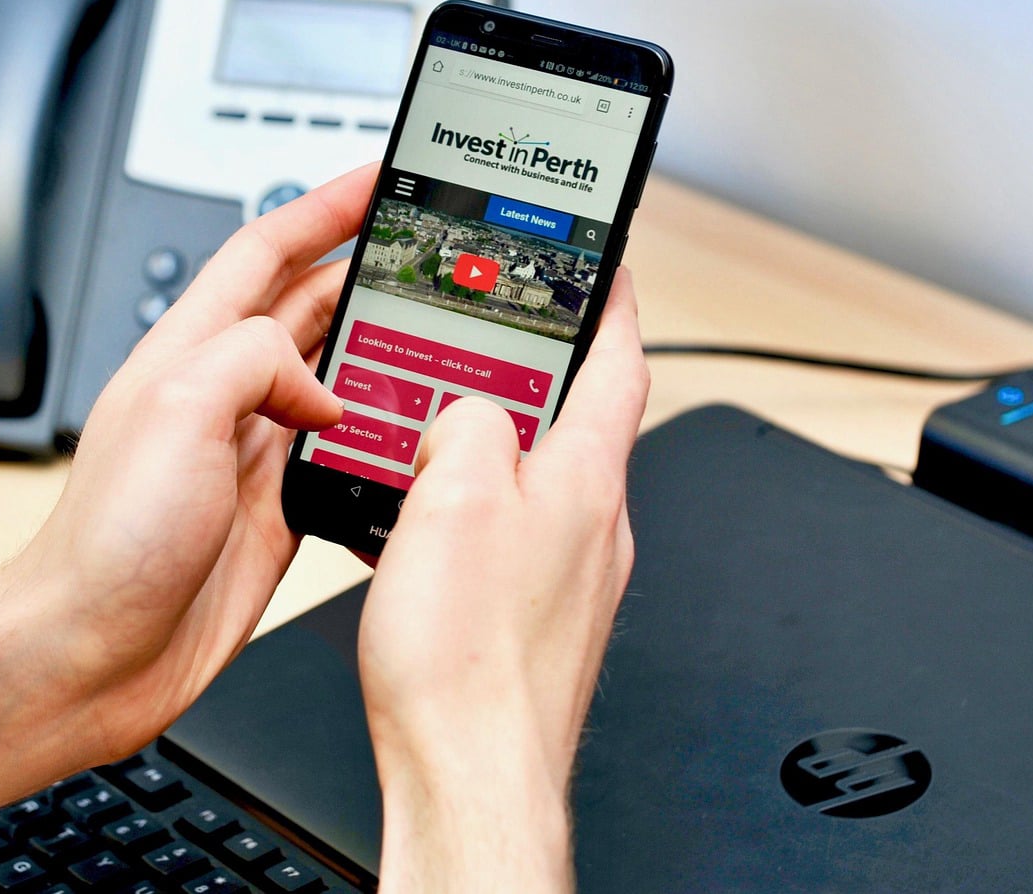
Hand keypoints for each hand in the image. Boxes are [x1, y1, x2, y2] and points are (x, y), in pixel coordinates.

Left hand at [0, 164, 375, 762]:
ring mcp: (249, 454)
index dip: (322, 208)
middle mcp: (220, 396)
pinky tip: (410, 442)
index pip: (263, 252)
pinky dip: (380, 442)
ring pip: (331, 380)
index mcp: (188, 353)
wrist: (90, 653)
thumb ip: (255, 359)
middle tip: (429, 257)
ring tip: (438, 339)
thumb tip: (319, 382)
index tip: (377, 178)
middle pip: (307, 309)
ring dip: (382, 356)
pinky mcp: (274, 512)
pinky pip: (340, 458)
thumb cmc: (108, 543)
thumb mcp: (178, 409)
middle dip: (367, 274)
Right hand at [358, 273, 646, 891]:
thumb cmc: (468, 660)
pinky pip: (504, 538)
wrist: (471, 778)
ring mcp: (570, 575)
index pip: (619, 356)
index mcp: (587, 477)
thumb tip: (464, 412)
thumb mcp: (456, 495)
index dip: (609, 294)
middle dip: (518, 375)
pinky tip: (413, 532)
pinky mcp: (536, 619)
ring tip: (416, 446)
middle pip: (570, 415)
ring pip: (528, 479)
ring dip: (477, 452)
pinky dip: (462, 517)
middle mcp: (595, 524)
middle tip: (468, 346)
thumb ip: (469, 420)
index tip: (603, 255)